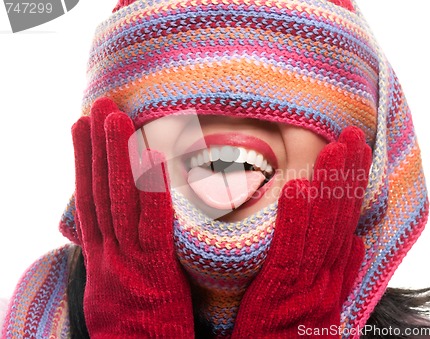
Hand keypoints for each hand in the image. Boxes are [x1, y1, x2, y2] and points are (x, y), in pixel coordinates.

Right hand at [72, 97, 193, 337]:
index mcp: (101, 256)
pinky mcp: (153, 269)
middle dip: (96, 146)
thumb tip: (113, 239)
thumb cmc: (130, 330)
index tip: (80, 128)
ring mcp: (128, 259)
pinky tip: (151, 157)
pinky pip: (152, 224)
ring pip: (119, 200)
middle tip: (97, 106)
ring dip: (116, 156)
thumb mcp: (112, 291)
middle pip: (100, 191)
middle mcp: (109, 252)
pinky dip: (150, 189)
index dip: (83, 162)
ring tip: (115, 117)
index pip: (89, 199)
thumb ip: (114, 260)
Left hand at [231, 127, 370, 337]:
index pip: (348, 219)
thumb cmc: (293, 334)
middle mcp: (330, 276)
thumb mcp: (322, 301)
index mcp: (336, 274)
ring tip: (333, 148)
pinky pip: (292, 251)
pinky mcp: (286, 295)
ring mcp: (313, 285)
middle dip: (349, 173)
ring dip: (330, 186)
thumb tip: (356, 243)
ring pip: (325, 228)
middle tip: (352, 134)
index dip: (354, 183)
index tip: (357, 148)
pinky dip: (298, 219)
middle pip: (342, 217)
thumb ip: (340, 272)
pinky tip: (298, 188)